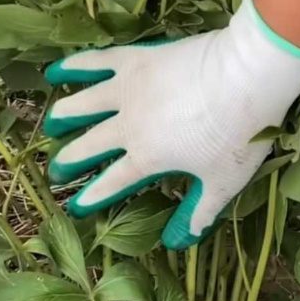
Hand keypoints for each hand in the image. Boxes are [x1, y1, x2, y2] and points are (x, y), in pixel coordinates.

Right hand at [42, 0, 299, 249]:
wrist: (247, 77)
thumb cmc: (239, 134)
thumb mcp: (224, 182)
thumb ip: (201, 211)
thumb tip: (182, 241)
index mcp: (147, 157)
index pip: (112, 182)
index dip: (92, 196)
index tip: (76, 206)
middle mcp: (127, 125)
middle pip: (89, 145)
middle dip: (70, 160)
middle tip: (56, 169)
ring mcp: (128, 89)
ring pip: (84, 104)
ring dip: (65, 115)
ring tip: (52, 123)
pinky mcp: (136, 59)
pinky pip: (97, 62)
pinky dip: (75, 66)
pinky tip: (57, 69)